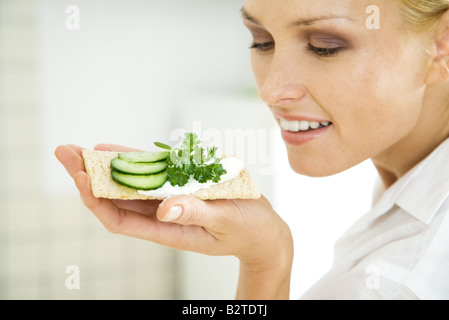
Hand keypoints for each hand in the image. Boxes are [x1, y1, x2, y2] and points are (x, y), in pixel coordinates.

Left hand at [55, 144, 292, 297]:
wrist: (263, 230)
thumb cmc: (248, 230)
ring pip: (130, 184)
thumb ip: (196, 214)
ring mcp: (171, 201)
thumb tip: (164, 209)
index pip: (120, 219)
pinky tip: (119, 150)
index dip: (96, 199)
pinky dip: (136, 161)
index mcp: (168, 230)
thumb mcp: (225, 222)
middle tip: (65, 151)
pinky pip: (153, 174)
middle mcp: (163, 216)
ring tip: (81, 148)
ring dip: (106, 167)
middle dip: (89, 176)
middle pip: (116, 198)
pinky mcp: (183, 187)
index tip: (79, 176)